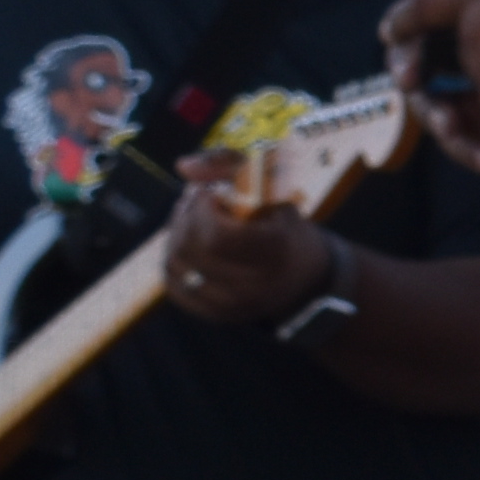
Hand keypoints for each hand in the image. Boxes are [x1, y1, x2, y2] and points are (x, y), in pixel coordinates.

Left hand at [155, 174, 333, 328]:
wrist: (306, 276)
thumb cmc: (285, 226)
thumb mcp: (272, 187)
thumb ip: (229, 164)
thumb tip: (182, 166)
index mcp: (276, 252)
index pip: (217, 235)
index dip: (203, 209)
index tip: (211, 195)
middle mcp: (255, 285)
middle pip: (192, 248)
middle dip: (184, 218)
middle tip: (195, 203)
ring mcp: (234, 305)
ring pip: (178, 266)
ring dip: (174, 236)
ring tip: (190, 222)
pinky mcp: (217, 315)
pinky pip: (174, 287)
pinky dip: (173, 262)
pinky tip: (186, 247)